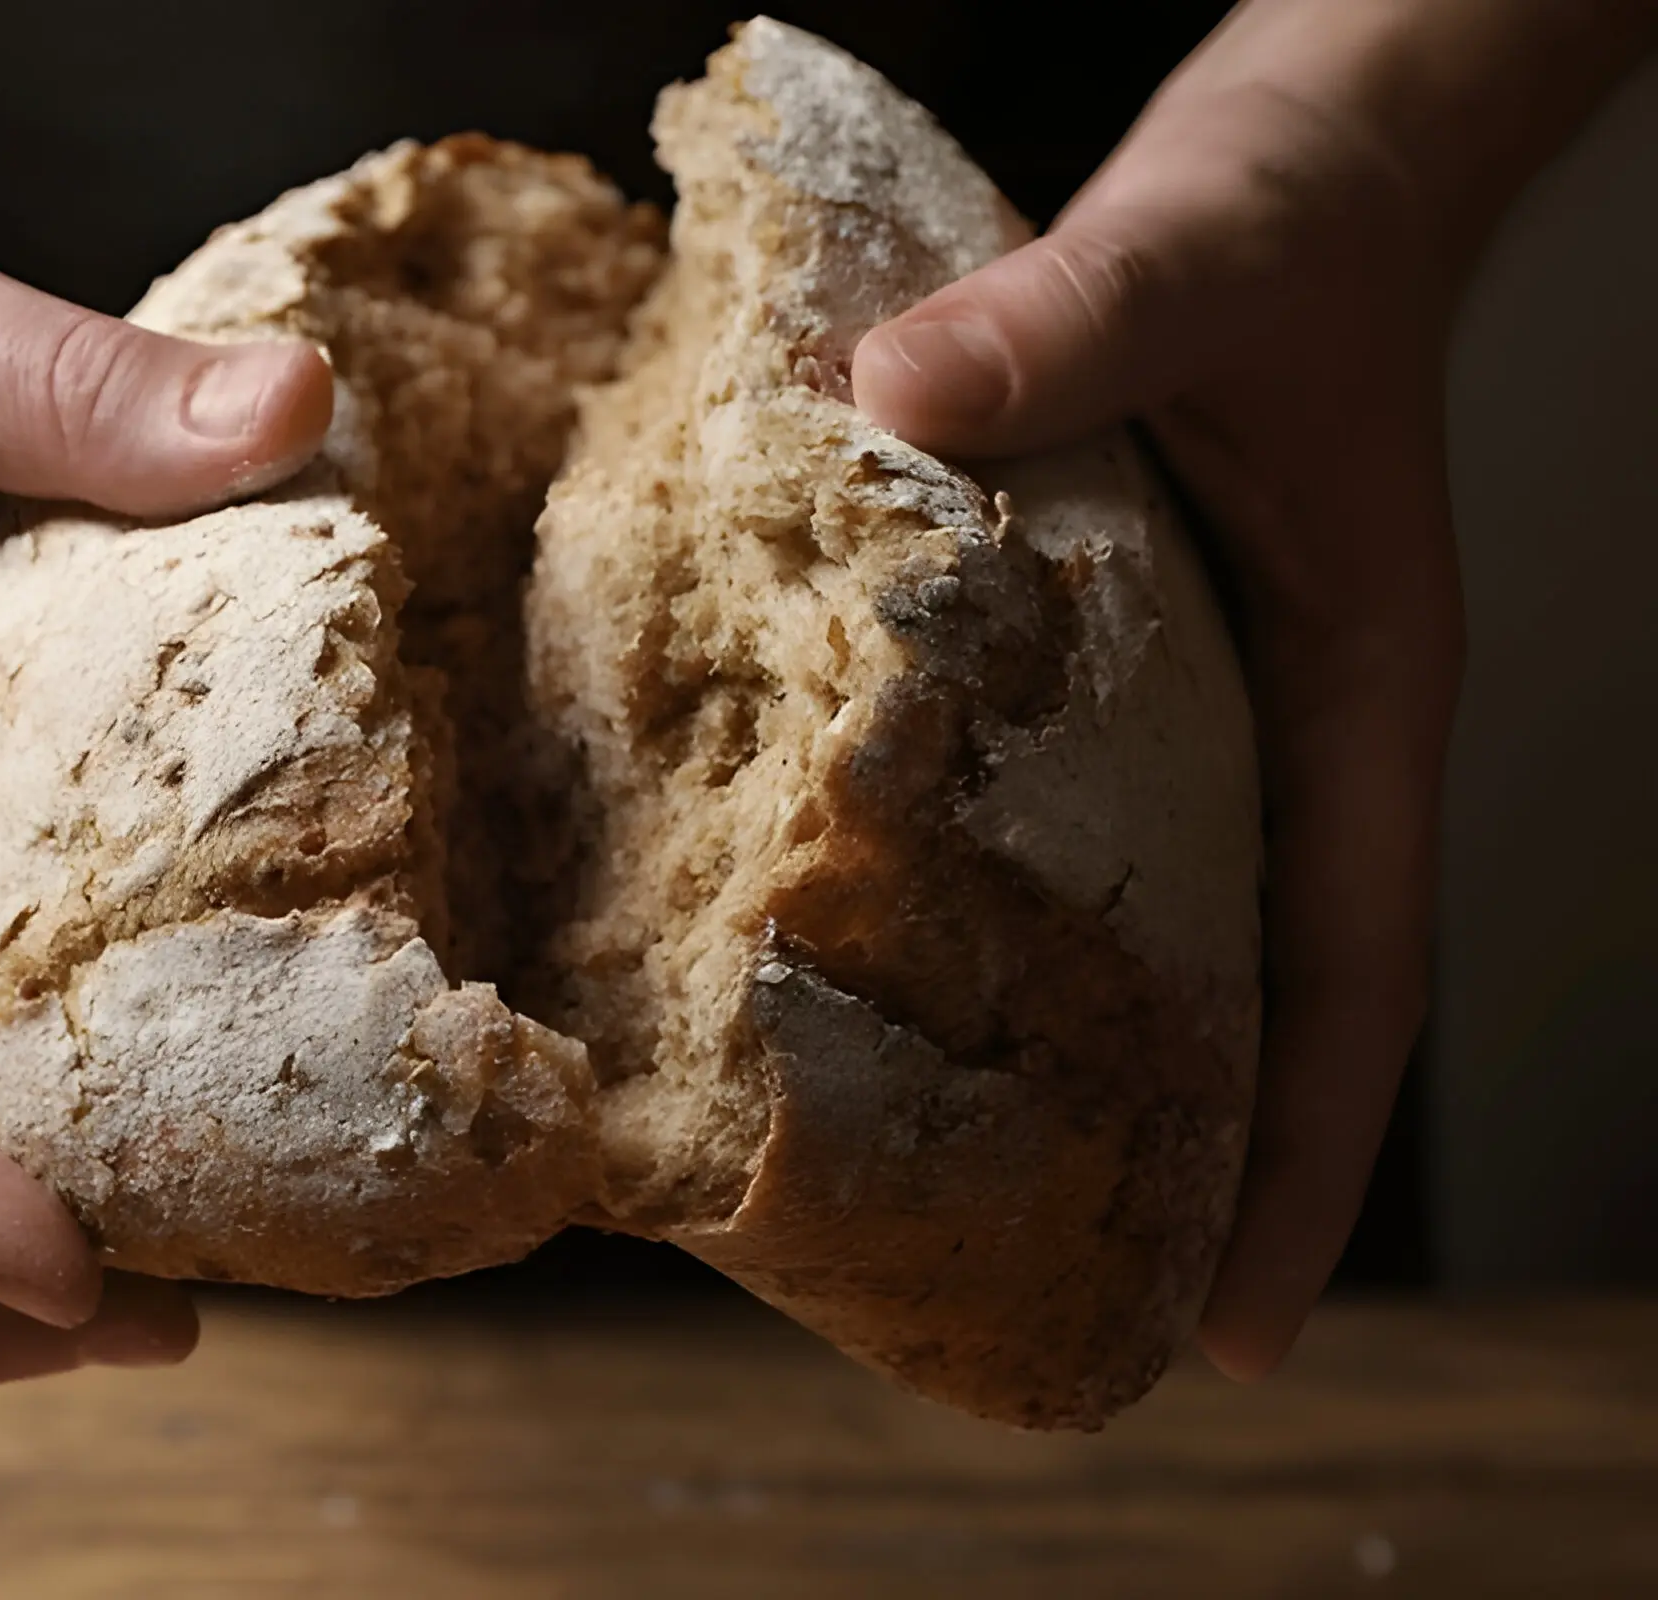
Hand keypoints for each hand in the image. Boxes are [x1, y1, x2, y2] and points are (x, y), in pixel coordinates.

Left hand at [847, 71, 1465, 1378]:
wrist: (1307, 143)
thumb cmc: (1297, 210)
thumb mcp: (1192, 258)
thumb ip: (1066, 324)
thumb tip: (899, 393)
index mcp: (1349, 696)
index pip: (1348, 974)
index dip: (1305, 1162)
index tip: (1243, 1328)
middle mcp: (1273, 729)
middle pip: (1248, 998)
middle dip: (1185, 1167)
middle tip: (1072, 1324)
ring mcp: (1188, 698)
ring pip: (1151, 919)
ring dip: (1085, 1057)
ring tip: (962, 1199)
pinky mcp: (1099, 646)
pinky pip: (1054, 807)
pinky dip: (992, 895)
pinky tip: (878, 946)